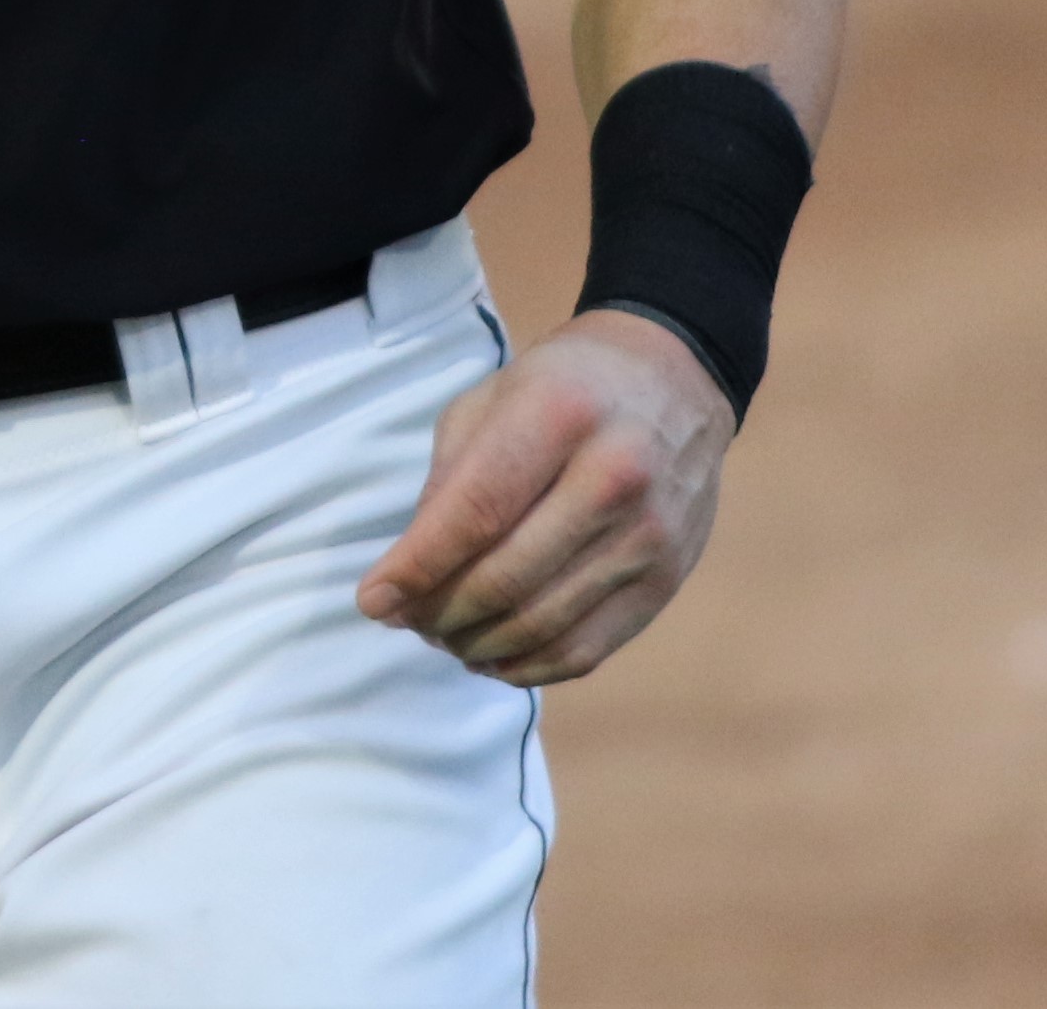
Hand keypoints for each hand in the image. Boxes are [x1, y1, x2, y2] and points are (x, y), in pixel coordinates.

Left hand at [357, 309, 732, 685]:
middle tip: (404, 619)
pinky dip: (529, 667)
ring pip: (545, 625)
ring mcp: (649, 536)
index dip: (417, 566)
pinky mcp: (667, 581)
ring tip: (440, 637)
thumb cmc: (563, 386)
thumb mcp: (491, 401)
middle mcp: (614, 477)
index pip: (476, 512)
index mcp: (558, 415)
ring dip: (478, 645)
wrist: (673, 380)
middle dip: (439, 613)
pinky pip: (588, 648)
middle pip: (508, 578)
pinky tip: (492, 656)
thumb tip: (408, 575)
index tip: (372, 600)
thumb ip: (450, 481)